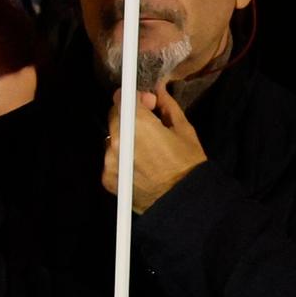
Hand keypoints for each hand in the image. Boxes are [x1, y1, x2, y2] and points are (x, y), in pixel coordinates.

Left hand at [100, 86, 205, 213]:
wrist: (184, 205)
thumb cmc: (189, 165)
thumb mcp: (184, 131)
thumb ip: (166, 107)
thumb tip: (156, 91)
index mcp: (137, 125)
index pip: (121, 99)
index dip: (132, 98)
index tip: (144, 103)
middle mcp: (118, 141)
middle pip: (115, 118)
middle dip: (129, 118)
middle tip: (150, 128)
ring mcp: (110, 161)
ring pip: (112, 140)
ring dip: (124, 140)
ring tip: (147, 152)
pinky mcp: (107, 178)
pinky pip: (111, 160)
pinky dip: (121, 160)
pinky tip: (140, 168)